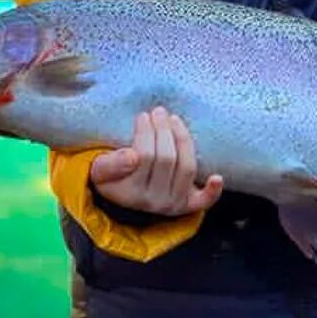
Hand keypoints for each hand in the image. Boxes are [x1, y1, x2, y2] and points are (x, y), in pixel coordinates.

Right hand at [89, 107, 223, 216]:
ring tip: (174, 120)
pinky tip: (217, 177)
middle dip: (164, 130)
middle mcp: (155, 202)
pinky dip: (212, 191)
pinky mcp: (189, 205)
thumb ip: (110, 164)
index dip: (145, 132)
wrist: (123, 197)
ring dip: (184, 140)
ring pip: (187, 168)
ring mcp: (174, 204)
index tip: (142, 116)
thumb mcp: (99, 171)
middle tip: (159, 111)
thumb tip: (131, 155)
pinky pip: (204, 201)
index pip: (144, 157)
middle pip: (167, 159)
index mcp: (131, 194)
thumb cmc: (111, 177)